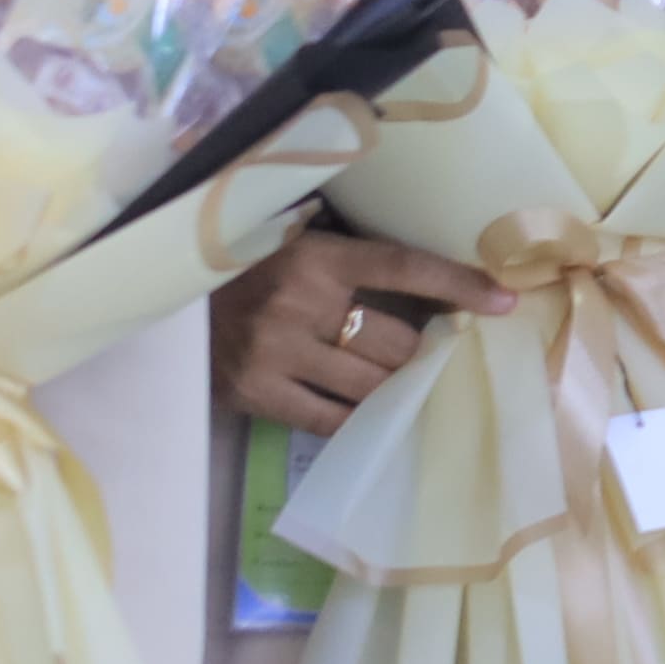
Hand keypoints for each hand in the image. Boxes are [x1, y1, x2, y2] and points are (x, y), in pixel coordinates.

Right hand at [214, 227, 513, 434]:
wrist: (160, 293)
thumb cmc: (245, 265)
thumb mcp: (297, 242)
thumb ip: (352, 259)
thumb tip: (434, 283)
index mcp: (315, 255)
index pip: (404, 267)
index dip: (458, 286)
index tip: (505, 301)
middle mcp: (297, 303)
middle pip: (395, 343)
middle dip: (421, 353)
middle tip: (433, 356)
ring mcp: (273, 353)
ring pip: (369, 387)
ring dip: (394, 389)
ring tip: (401, 385)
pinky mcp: (253, 394)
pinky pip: (329, 421)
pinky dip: (357, 419)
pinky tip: (368, 412)